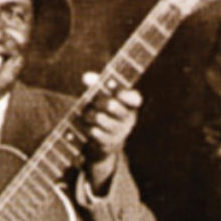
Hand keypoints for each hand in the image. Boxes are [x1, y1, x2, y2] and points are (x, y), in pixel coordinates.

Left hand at [80, 72, 142, 192]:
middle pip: (114, 107)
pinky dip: (89, 128)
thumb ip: (97, 85)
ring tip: (87, 114)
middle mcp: (128, 119)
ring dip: (91, 115)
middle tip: (93, 100)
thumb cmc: (104, 113)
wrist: (104, 143)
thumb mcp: (103, 98)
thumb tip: (87, 77)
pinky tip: (87, 126)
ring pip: (102, 119)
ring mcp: (119, 132)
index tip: (114, 89)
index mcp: (130, 105)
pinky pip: (96, 133)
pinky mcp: (108, 143)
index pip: (134, 99)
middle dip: (101, 102)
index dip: (124, 94)